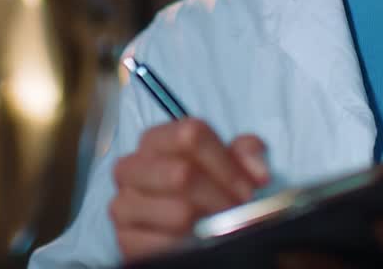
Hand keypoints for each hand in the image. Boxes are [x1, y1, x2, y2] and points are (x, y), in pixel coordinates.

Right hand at [109, 118, 268, 260]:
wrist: (182, 233)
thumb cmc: (205, 190)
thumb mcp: (228, 164)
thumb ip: (246, 153)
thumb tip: (258, 172)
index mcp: (154, 140)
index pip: (190, 134)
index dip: (227, 162)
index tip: (250, 186)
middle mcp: (131, 168)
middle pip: (182, 173)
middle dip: (221, 196)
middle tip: (239, 211)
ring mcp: (124, 204)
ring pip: (178, 211)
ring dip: (210, 225)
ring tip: (222, 228)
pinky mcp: (125, 240)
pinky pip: (164, 245)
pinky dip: (191, 247)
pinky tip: (199, 244)